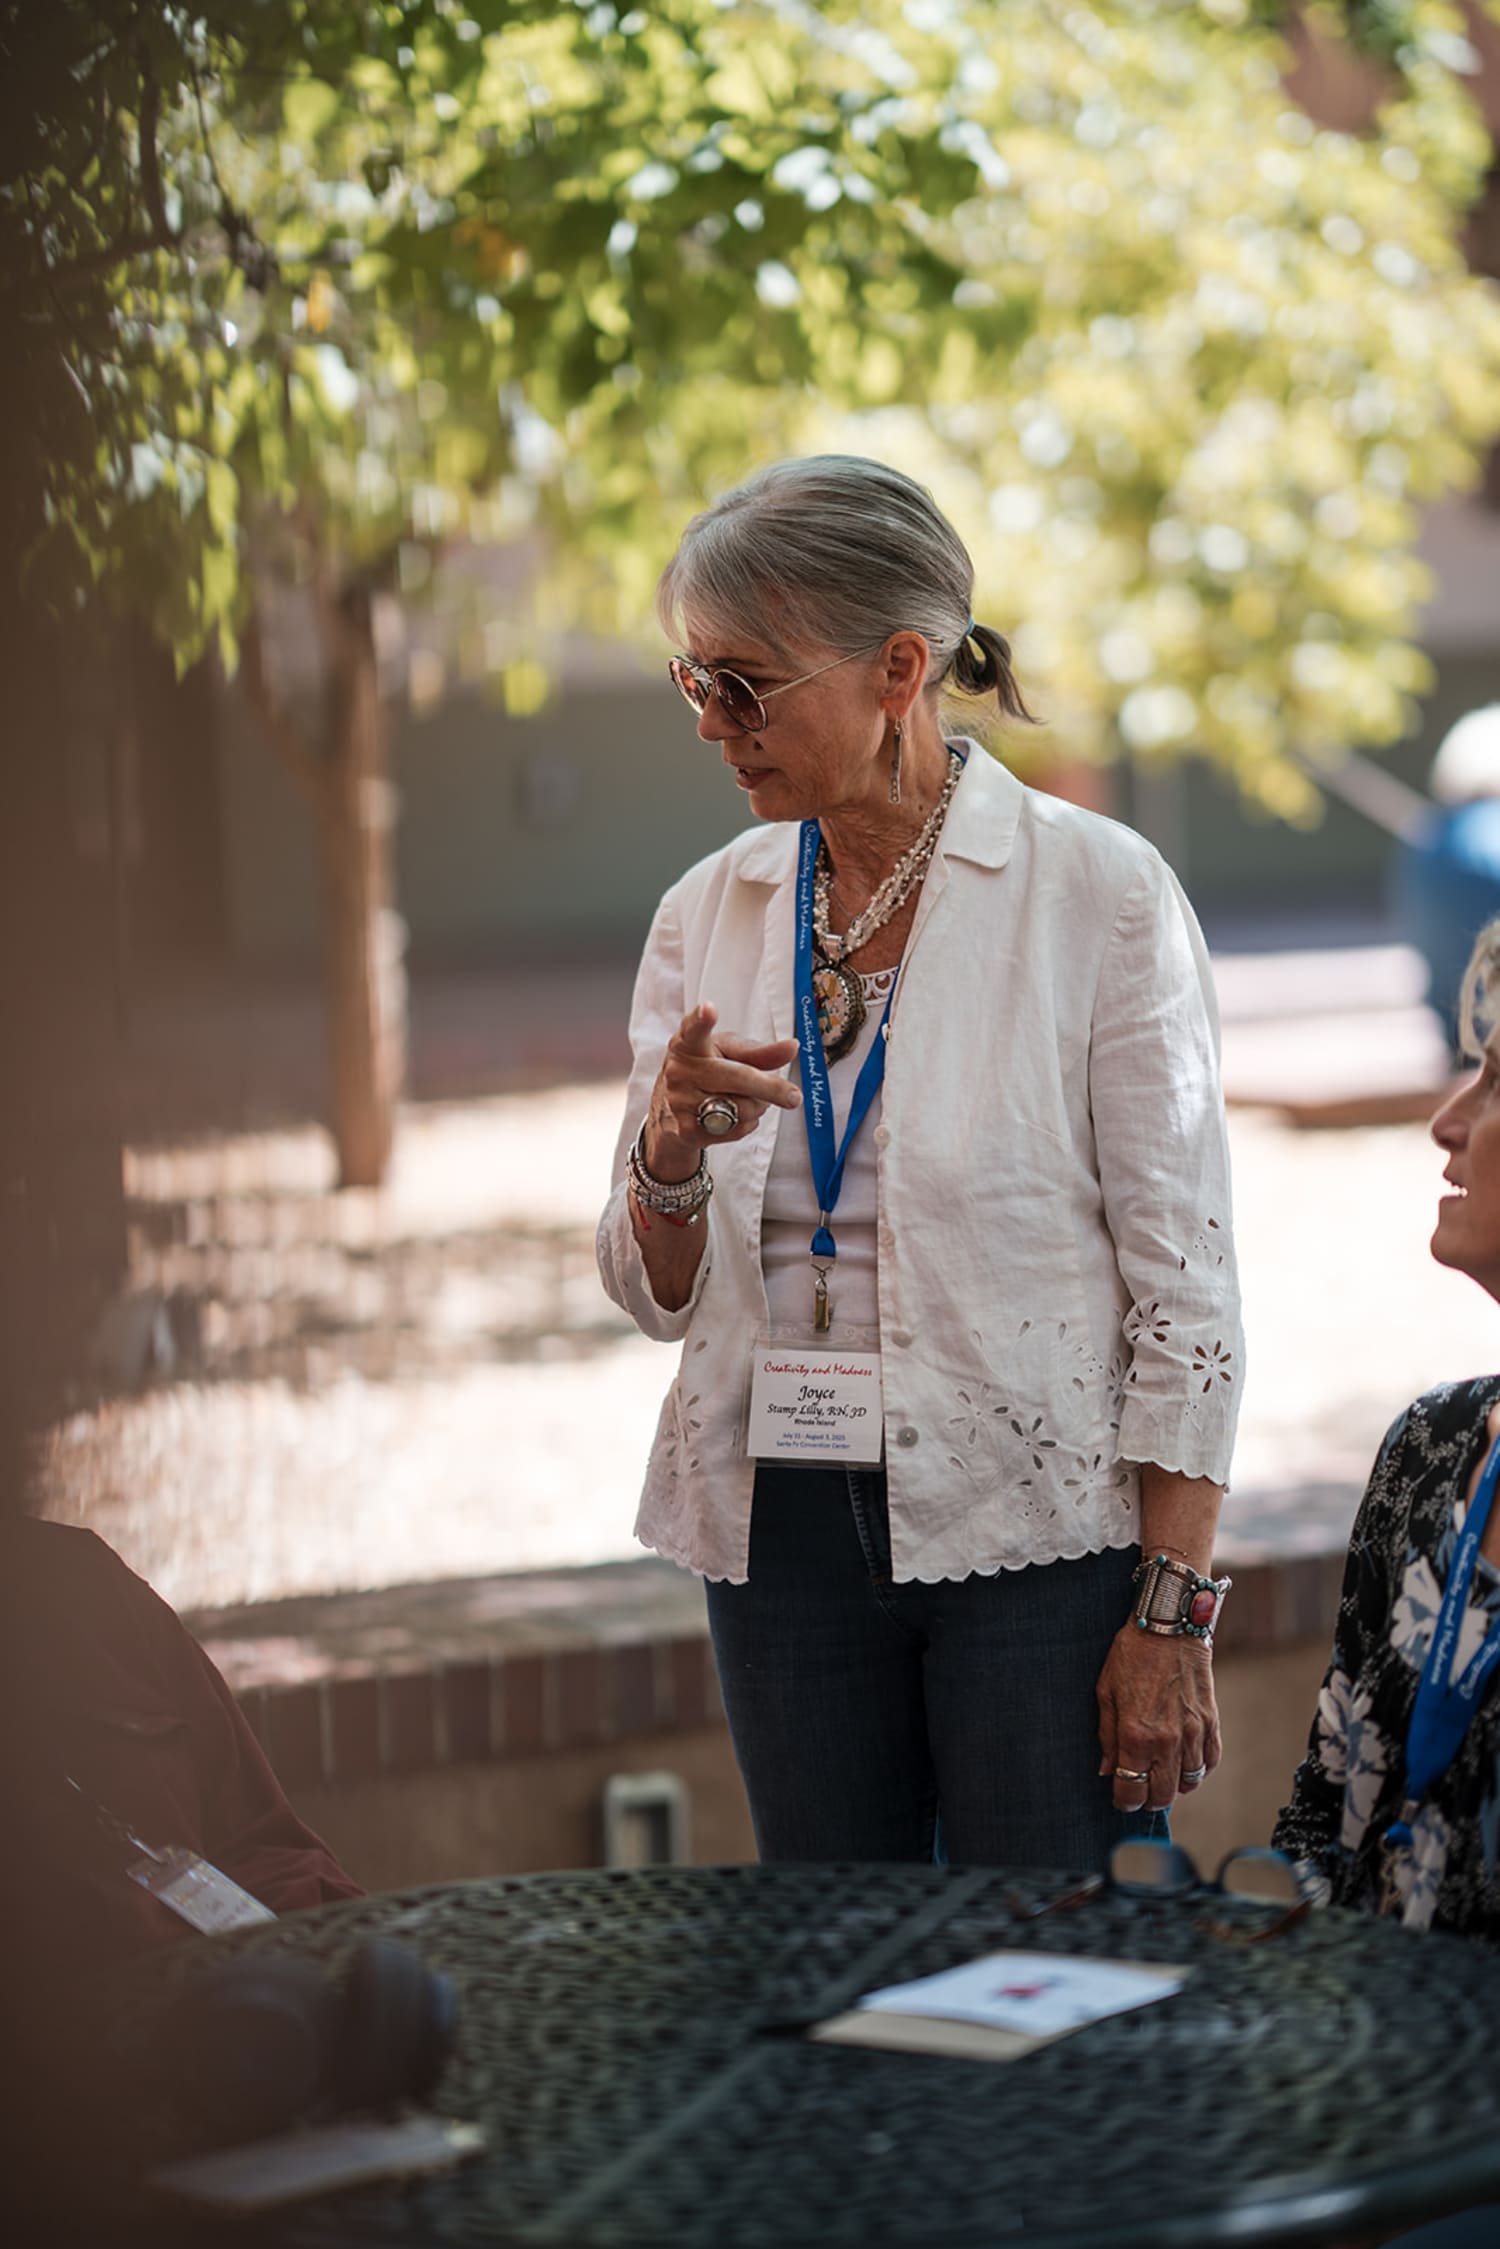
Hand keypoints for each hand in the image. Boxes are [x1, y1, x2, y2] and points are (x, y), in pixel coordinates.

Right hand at [643, 1003, 800, 1178]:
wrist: (669, 1111)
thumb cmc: (705, 1071)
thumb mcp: (727, 1053)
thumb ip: (759, 1052)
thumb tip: (792, 1047)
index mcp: (687, 1044)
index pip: (693, 1029)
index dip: (702, 1019)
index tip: (708, 1009)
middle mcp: (679, 1071)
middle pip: (738, 1077)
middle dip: (770, 1088)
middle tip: (794, 1096)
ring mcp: (680, 1102)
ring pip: (742, 1108)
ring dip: (757, 1106)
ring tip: (742, 1098)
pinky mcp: (687, 1131)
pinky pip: (736, 1129)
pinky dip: (746, 1124)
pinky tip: (732, 1116)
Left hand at [1096, 1627, 1220, 1815]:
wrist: (1169, 1627)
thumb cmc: (1131, 1655)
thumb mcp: (1105, 1692)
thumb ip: (1107, 1736)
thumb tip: (1108, 1770)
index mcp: (1135, 1734)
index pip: (1132, 1789)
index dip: (1125, 1801)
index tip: (1122, 1800)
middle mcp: (1167, 1739)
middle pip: (1163, 1794)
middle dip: (1149, 1800)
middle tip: (1140, 1793)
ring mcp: (1193, 1732)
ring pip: (1189, 1782)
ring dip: (1174, 1786)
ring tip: (1162, 1777)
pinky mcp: (1211, 1721)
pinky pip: (1210, 1761)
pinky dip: (1199, 1769)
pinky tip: (1185, 1764)